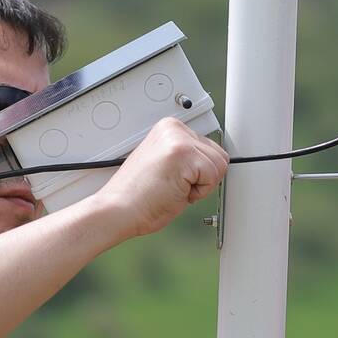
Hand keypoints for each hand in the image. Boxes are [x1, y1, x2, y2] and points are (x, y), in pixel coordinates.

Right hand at [92, 118, 227, 239]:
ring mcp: (178, 138)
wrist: (118, 210)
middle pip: (219, 156)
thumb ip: (186, 157)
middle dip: (203, 178)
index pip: (210, 149)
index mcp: (169, 128)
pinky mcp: (183, 153)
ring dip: (200, 186)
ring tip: (172, 187)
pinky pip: (213, 177)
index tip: (175, 178)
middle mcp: (174, 128)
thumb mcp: (167, 165)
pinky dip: (198, 193)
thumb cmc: (138, 197)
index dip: (198, 174)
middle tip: (173, 185)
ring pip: (219, 166)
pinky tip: (173, 190)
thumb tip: (211, 162)